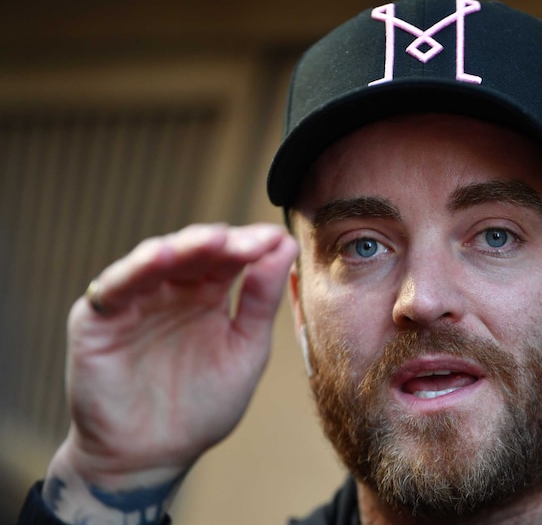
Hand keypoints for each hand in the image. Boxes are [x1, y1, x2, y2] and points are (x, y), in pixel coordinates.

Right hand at [47, 223, 296, 497]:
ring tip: (216, 240)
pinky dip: (137, 268)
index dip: (254, 245)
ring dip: (187, 245)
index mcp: (208, 295)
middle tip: (254, 242)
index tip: (278, 241)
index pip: (231, 257)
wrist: (151, 458)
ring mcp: (135, 300)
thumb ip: (261, 300)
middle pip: (197, 251)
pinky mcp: (98, 317)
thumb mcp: (245, 350)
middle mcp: (172, 290)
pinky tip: (162, 256)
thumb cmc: (201, 407)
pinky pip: (115, 285)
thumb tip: (286, 246)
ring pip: (159, 258)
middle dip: (226, 242)